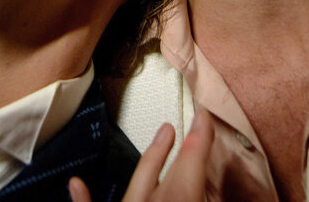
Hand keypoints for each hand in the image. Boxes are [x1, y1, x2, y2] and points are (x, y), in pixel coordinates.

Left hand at [69, 109, 213, 201]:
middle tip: (174, 125)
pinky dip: (84, 198)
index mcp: (180, 198)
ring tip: (161, 137)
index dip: (200, 135)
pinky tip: (75, 183)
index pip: (192, 159)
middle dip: (171, 146)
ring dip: (150, 158)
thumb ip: (217, 197)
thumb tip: (232, 193)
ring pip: (135, 183)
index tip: (203, 114)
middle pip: (164, 170)